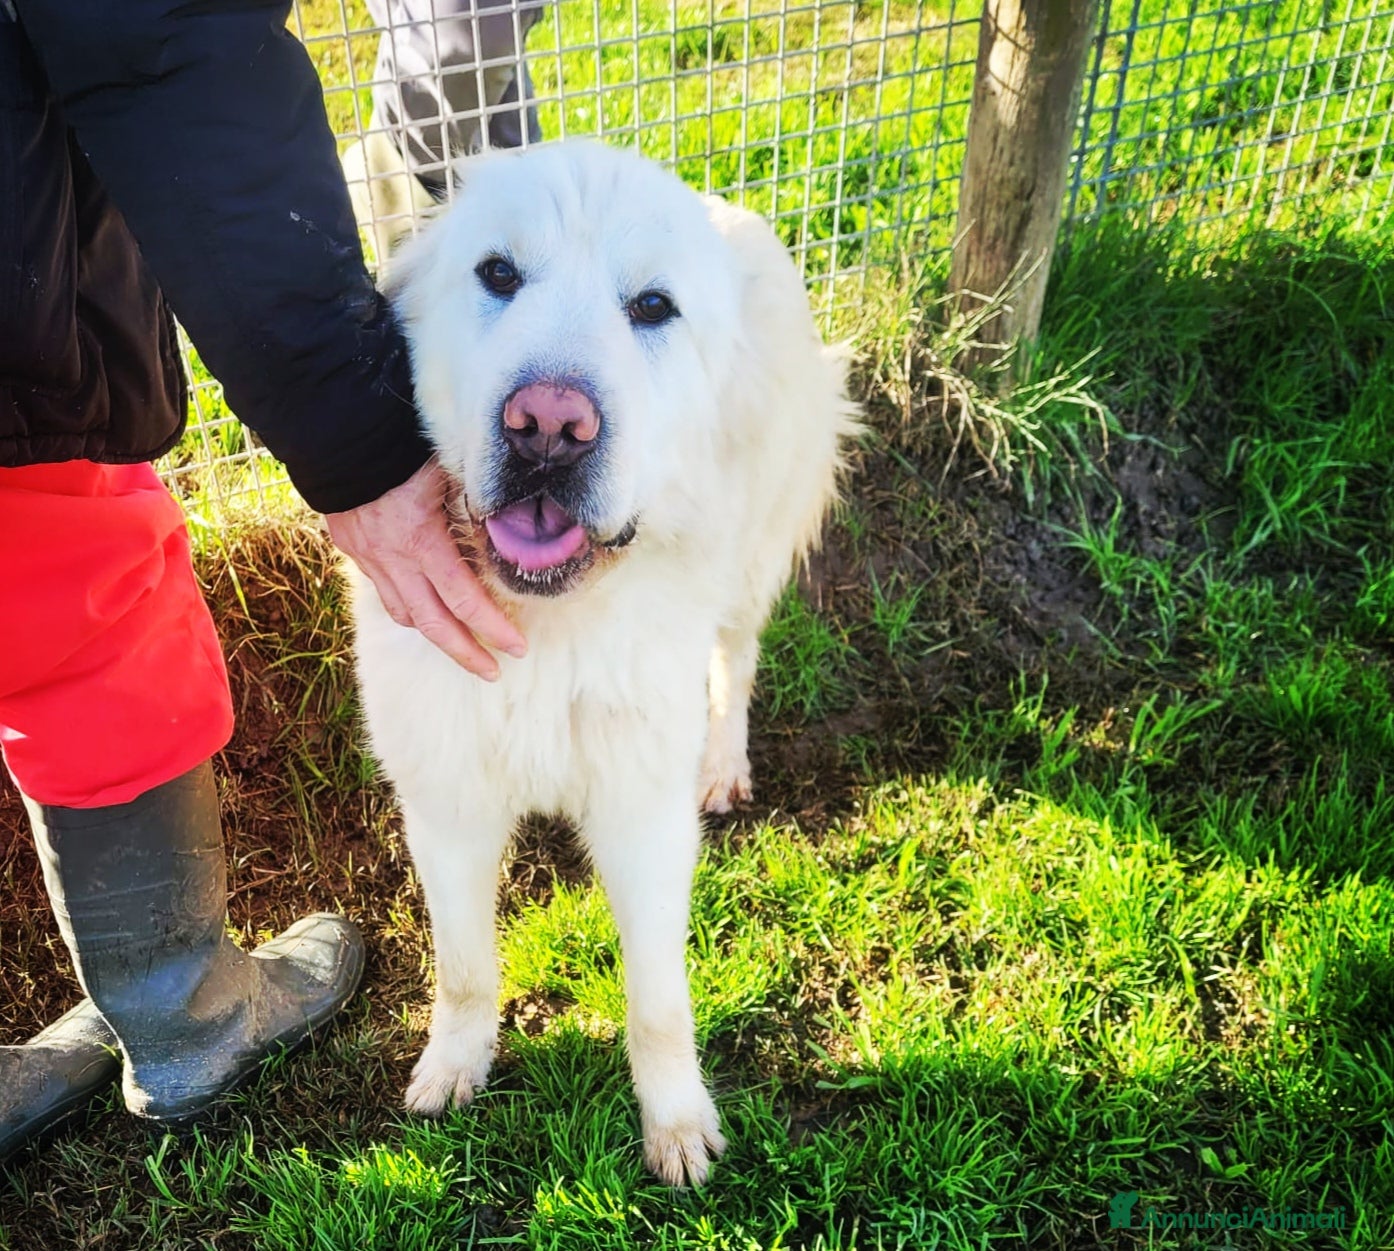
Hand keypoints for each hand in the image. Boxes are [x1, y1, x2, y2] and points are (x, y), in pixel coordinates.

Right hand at [325, 459, 525, 678]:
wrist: (335, 430)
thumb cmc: (399, 442)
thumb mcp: (448, 467)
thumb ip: (477, 498)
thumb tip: (514, 519)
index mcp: (421, 539)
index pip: (463, 600)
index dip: (493, 628)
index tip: (517, 648)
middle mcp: (392, 557)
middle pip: (432, 624)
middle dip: (465, 653)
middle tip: (493, 672)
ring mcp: (368, 556)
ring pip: (403, 612)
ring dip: (434, 631)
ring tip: (461, 642)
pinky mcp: (351, 547)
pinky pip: (384, 589)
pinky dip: (408, 604)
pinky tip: (425, 606)